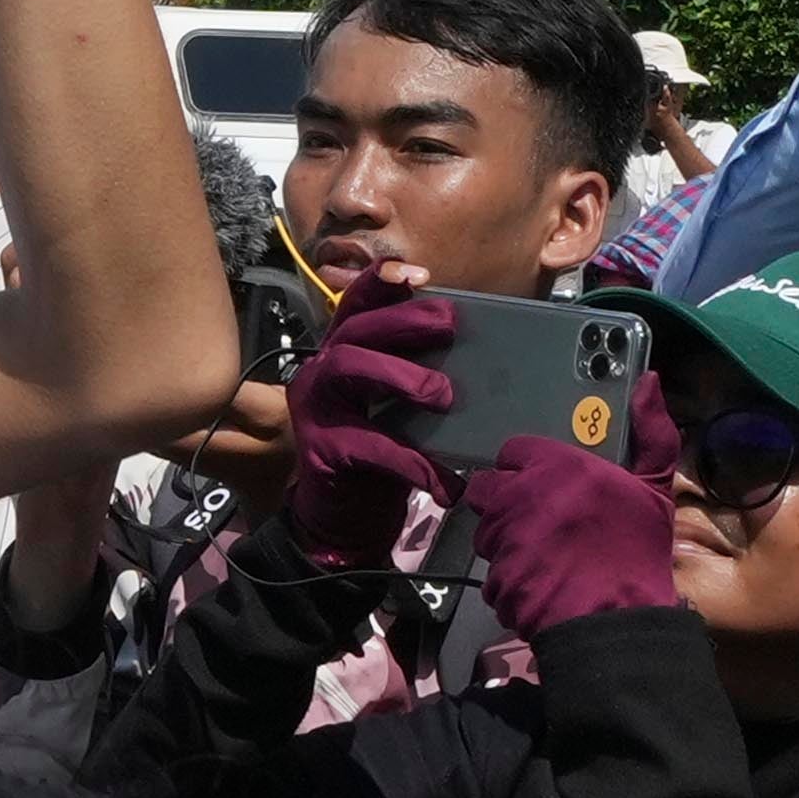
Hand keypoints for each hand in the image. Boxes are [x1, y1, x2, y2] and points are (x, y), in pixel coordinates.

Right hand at [276, 281, 462, 566]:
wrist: (342, 522)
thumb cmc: (378, 457)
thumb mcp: (399, 410)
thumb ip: (418, 376)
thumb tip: (482, 355)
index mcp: (343, 354)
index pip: (356, 304)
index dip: (383, 282)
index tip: (423, 275)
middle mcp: (322, 372)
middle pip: (355, 329)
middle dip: (403, 319)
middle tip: (449, 325)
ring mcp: (315, 410)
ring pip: (349, 368)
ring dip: (399, 374)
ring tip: (443, 395)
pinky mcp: (322, 451)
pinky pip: (370, 446)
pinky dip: (414, 463)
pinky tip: (447, 483)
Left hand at [462, 423, 682, 631]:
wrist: (615, 620)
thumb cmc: (636, 551)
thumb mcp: (655, 489)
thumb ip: (652, 434)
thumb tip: (649, 381)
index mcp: (555, 467)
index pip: (514, 450)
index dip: (527, 465)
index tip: (545, 480)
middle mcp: (518, 497)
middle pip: (487, 486)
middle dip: (503, 498)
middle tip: (534, 515)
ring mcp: (501, 539)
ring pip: (485, 529)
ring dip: (504, 537)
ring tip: (540, 551)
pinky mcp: (493, 578)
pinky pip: (492, 571)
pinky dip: (510, 576)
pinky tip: (538, 581)